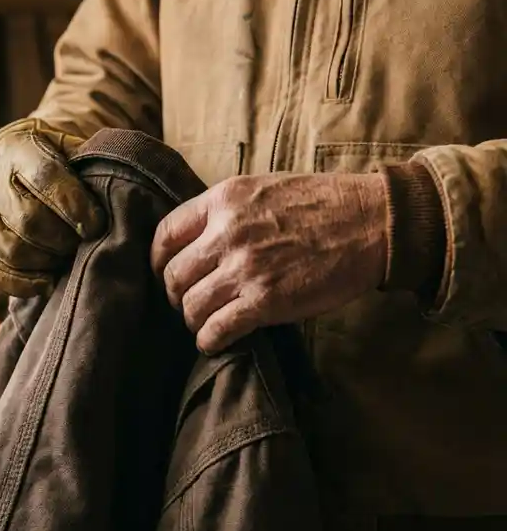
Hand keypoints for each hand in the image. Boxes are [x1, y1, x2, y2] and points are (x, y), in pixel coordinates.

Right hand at [0, 118, 106, 296]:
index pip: (44, 178)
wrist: (1, 165)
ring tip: (65, 258)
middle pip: (27, 220)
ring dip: (46, 261)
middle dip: (63, 239)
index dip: (73, 206)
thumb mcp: (68, 149)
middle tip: (82, 244)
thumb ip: (90, 164)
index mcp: (18, 152)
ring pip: (11, 250)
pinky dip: (22, 284)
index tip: (97, 225)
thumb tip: (120, 189)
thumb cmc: (49, 162)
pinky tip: (47, 281)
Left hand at [151, 172, 388, 353]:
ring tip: (205, 321)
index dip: (158, 260)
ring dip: (193, 319)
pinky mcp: (265, 301)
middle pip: (173, 275)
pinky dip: (209, 340)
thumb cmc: (322, 204)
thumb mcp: (263, 189)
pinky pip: (216, 329)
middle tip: (188, 302)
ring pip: (190, 305)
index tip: (164, 272)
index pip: (166, 234)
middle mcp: (227, 233)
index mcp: (224, 200)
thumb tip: (196, 240)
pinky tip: (215, 340)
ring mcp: (245, 268)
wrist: (372, 222)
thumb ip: (226, 211)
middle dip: (175, 295)